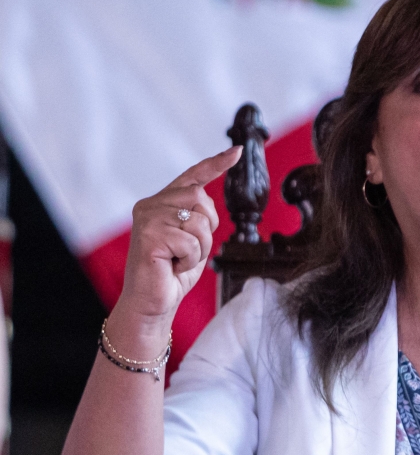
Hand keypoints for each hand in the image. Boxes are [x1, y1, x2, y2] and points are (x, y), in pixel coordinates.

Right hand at [116, 146, 241, 330]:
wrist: (151, 303)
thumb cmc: (171, 274)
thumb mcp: (192, 240)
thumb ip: (197, 218)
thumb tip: (207, 199)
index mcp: (162, 204)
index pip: (193, 176)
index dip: (216, 163)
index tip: (237, 151)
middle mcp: (151, 205)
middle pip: (201, 198)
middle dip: (207, 228)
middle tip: (190, 250)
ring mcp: (147, 218)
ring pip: (198, 222)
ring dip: (199, 248)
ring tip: (179, 259)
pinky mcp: (148, 235)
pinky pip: (189, 242)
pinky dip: (189, 259)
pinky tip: (172, 266)